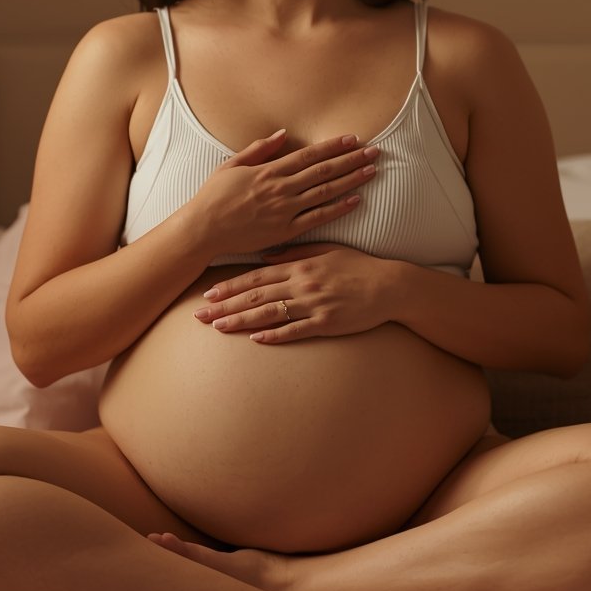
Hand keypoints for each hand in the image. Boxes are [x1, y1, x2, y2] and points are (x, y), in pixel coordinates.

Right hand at [189, 131, 378, 257]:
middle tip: (375, 152)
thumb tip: (283, 134)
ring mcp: (285, 210)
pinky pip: (318, 218)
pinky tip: (356, 200)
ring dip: (352, 180)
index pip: (309, 155)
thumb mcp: (231, 164)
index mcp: (269, 170)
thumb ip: (259, 149)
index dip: (333, 146)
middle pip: (324, 171)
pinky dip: (338, 208)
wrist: (203, 230)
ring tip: (372, 171)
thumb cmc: (214, 196)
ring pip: (326, 192)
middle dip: (352, 160)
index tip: (353, 139)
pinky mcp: (285, 231)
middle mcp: (281, 188)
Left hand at [193, 243, 391, 342]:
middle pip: (256, 295)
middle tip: (200, 315)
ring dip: (242, 321)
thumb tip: (265, 255)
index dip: (231, 285)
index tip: (208, 293)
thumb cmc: (358, 266)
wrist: (389, 286)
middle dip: (226, 305)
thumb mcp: (326, 250)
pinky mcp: (327, 323)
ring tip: (219, 328)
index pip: (258, 275)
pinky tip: (256, 340)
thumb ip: (295, 252)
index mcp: (300, 265)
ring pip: (270, 313)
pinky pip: (296, 331)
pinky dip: (275, 335)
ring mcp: (314, 304)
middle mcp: (303, 283)